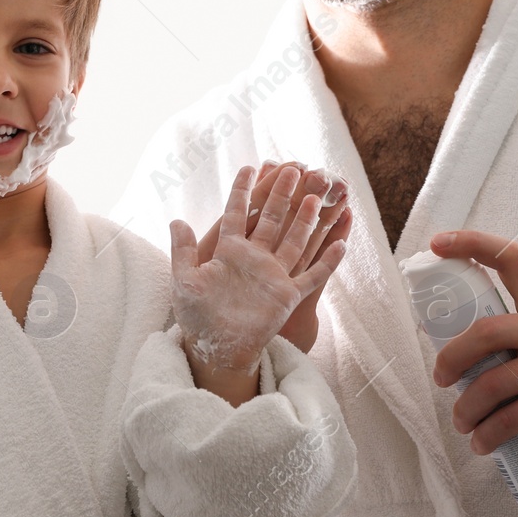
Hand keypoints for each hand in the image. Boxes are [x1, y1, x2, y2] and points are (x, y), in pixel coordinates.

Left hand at [170, 166, 346, 398]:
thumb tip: (176, 219)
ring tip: (318, 196)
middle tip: (294, 169)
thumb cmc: (197, 318)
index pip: (237, 212)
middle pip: (271, 219)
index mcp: (229, 251)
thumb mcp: (184, 282)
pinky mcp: (288, 295)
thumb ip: (182, 250)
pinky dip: (328, 261)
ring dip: (305, 219)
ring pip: (294, 240)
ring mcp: (273, 275)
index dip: (243, 190)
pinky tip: (341, 243)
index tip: (251, 167)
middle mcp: (254, 258)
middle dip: (282, 194)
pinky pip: (313, 276)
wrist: (216, 350)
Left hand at [428, 230, 517, 458]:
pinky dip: (488, 434)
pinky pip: (510, 417)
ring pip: (492, 383)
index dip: (471, 244)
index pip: (511, 257)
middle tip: (441, 378)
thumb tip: (455, 339)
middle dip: (451, 359)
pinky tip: (482, 442)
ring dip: (466, 409)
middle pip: (484, 332)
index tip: (437, 245)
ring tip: (462, 422)